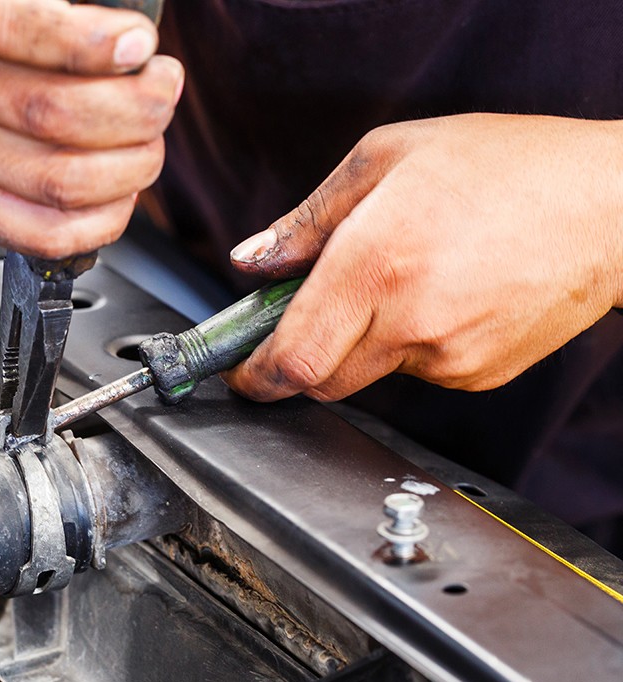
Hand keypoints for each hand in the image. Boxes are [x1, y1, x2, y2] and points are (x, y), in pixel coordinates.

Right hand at [0, 0, 183, 257]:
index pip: (13, 27)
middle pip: (52, 112)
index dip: (89, 43)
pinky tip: (120, 195)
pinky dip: (100, 221)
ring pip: (58, 179)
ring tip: (147, 145)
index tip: (138, 45)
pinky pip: (40, 232)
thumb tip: (135, 52)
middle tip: (160, 95)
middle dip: (136, 111)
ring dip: (129, 167)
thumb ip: (58, 12)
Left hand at [222, 113, 622, 401]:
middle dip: (301, 356)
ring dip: (361, 341)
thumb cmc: (506, 167)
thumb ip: (307, 220)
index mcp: (375, 264)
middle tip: (311, 313)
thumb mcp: (387, 158)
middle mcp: (410, 321)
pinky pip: (418, 372)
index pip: (291, 358)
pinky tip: (443, 295)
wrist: (611, 203)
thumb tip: (252, 263)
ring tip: (403, 278)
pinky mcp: (479, 375)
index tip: (240, 373)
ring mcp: (449, 357)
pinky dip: (410, 344)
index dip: (254, 375)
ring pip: (369, 373)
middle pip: (321, 379)